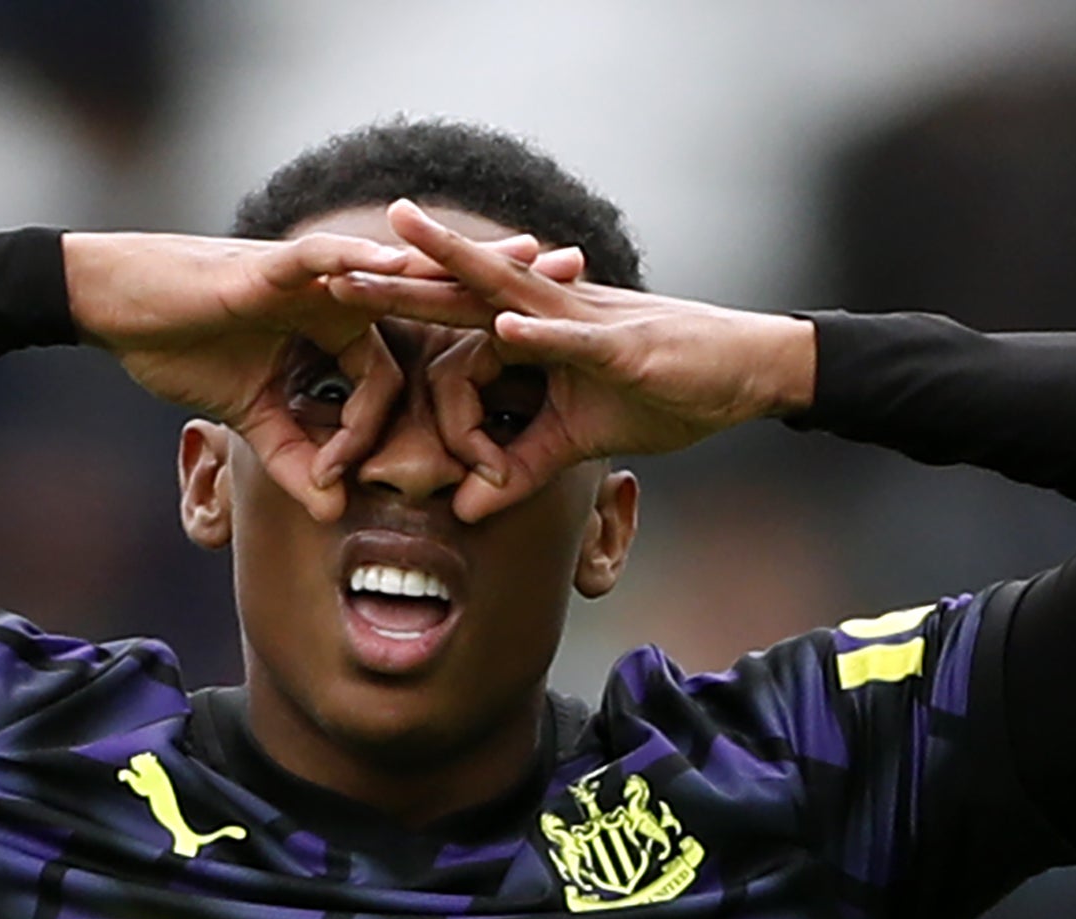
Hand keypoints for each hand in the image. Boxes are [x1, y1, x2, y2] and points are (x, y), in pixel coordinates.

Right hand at [64, 226, 580, 521]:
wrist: (119, 307)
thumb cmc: (179, 349)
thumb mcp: (250, 422)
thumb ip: (297, 461)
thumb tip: (334, 509)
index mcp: (340, 325)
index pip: (413, 361)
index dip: (457, 391)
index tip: (501, 431)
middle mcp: (340, 293)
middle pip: (438, 291)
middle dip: (508, 286)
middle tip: (579, 277)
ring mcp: (313, 277)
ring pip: (404, 269)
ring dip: (467, 267)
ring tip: (527, 259)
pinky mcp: (275, 268)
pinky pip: (334, 266)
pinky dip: (370, 267)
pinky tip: (410, 267)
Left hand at [327, 199, 817, 521]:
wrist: (747, 373)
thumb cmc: (669, 392)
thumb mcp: (581, 440)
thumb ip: (522, 467)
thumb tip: (466, 511)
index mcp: (535, 331)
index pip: (454, 327)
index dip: (402, 321)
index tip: (349, 320)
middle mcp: (551, 312)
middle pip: (459, 291)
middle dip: (395, 278)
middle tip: (328, 265)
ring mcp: (586, 322)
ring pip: (506, 290)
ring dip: (452, 270)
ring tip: (398, 249)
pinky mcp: (624, 345)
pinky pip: (573, 338)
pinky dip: (539, 334)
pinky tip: (502, 324)